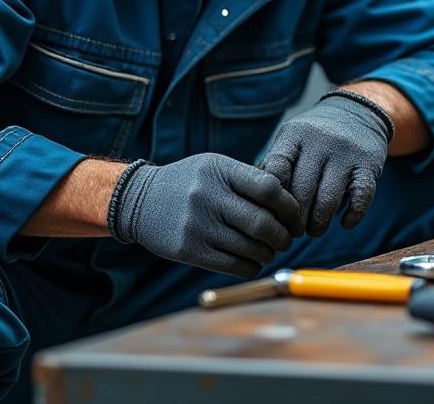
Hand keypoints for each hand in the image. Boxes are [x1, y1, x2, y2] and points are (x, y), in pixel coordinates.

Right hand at [110, 153, 299, 277]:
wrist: (139, 200)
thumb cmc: (190, 183)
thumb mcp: (215, 167)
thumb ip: (249, 179)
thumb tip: (292, 201)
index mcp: (220, 171)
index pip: (268, 188)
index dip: (289, 205)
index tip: (294, 214)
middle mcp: (208, 196)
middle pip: (262, 223)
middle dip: (283, 236)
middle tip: (286, 238)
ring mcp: (197, 225)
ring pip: (251, 248)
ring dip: (269, 253)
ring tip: (270, 249)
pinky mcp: (189, 250)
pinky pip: (234, 265)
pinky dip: (252, 266)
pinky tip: (253, 260)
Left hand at [259, 92, 391, 236]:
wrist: (359, 111)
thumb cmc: (316, 135)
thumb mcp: (292, 139)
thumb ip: (275, 165)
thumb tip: (255, 204)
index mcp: (295, 135)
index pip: (276, 169)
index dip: (271, 198)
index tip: (272, 213)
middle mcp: (321, 142)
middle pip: (302, 191)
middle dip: (295, 220)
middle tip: (292, 232)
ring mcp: (347, 153)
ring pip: (329, 200)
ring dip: (319, 224)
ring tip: (314, 230)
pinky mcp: (369, 164)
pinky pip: (360, 197)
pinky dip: (352, 216)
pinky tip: (344, 223)